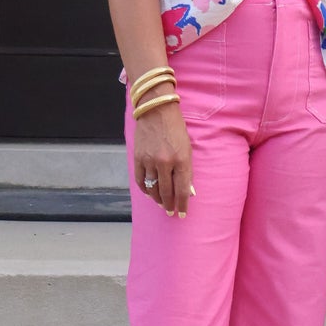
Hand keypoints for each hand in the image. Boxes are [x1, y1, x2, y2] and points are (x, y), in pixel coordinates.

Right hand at [134, 101, 194, 217]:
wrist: (156, 111)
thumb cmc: (176, 129)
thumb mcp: (187, 148)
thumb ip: (186, 170)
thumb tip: (187, 191)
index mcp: (181, 160)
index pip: (182, 190)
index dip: (182, 204)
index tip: (183, 214)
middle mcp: (165, 162)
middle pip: (166, 192)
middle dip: (169, 205)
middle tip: (170, 212)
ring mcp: (150, 161)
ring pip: (153, 188)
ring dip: (157, 199)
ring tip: (161, 204)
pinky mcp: (138, 158)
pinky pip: (141, 180)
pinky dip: (145, 189)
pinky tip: (149, 193)